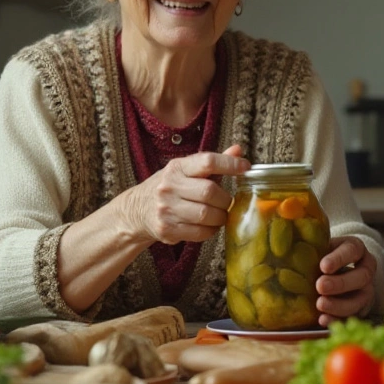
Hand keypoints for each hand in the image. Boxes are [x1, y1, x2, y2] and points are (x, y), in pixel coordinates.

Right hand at [115, 144, 248, 244]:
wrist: (137, 210)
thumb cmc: (169, 188)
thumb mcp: (186, 170)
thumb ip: (213, 163)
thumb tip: (238, 150)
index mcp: (177, 168)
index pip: (207, 161)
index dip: (230, 164)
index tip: (245, 168)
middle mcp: (169, 186)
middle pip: (209, 192)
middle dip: (225, 200)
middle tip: (227, 202)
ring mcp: (166, 209)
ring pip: (206, 215)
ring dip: (220, 217)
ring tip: (219, 215)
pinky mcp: (167, 230)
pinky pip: (199, 233)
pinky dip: (210, 230)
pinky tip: (208, 225)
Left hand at [314, 236, 376, 326]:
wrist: (334, 274)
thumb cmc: (323, 257)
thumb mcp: (319, 249)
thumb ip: (309, 250)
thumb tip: (285, 255)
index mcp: (356, 249)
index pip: (352, 250)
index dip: (339, 259)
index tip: (323, 267)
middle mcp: (366, 269)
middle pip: (361, 276)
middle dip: (340, 283)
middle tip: (320, 286)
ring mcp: (366, 290)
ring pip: (360, 299)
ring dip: (339, 304)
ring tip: (320, 304)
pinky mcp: (361, 309)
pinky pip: (353, 316)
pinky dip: (337, 319)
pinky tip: (322, 319)